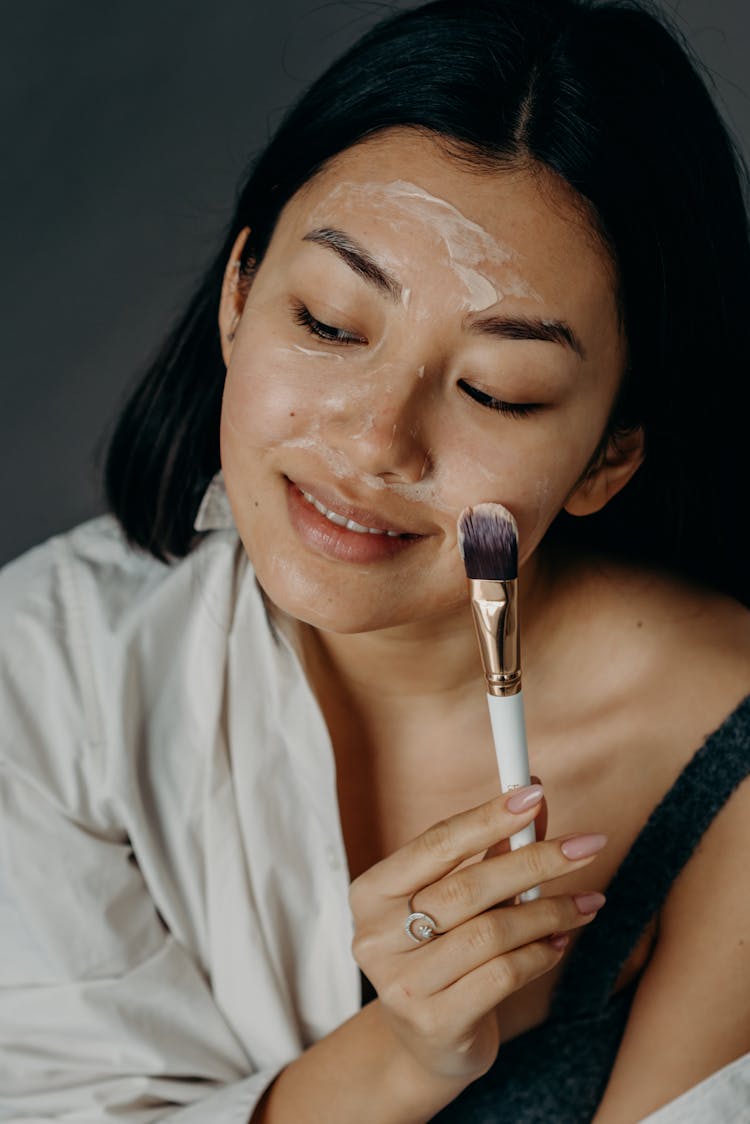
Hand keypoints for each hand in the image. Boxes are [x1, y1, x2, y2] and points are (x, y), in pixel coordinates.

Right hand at [349, 785, 606, 1085]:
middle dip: (535, 861)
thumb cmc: (443, 953)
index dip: (486, 817)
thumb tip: (532, 789)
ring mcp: (402, 985)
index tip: (535, 795)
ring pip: (490, 933)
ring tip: (584, 902)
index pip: (435, 844)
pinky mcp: (435, 1023)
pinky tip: (557, 943)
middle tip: (586, 846)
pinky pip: (502, 976)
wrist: (427, 1042)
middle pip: (467, 888)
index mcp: (371, 893)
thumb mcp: (459, 898)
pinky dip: (539, 954)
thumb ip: (493, 848)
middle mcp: (376, 937)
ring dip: (548, 912)